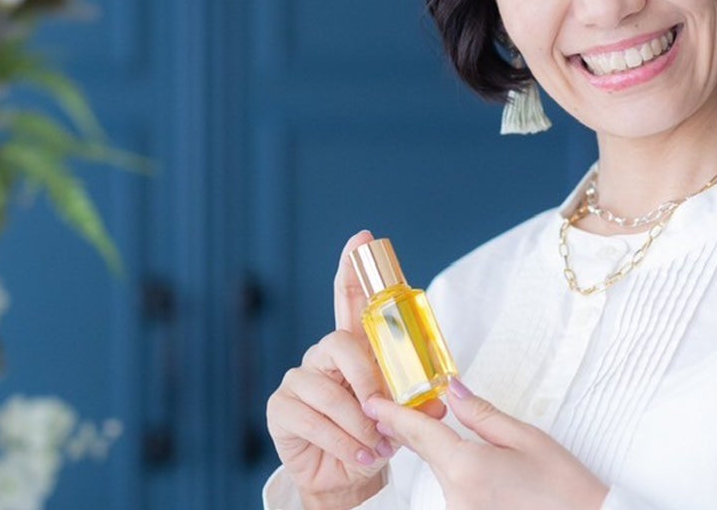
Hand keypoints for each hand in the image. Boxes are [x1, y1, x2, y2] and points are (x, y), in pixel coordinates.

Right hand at [266, 230, 446, 508]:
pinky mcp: (281, 408)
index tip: (362, 237)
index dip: (353, 268)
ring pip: (329, 391)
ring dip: (358, 424)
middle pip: (340, 343)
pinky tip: (358, 455)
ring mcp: (299, 379)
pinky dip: (342, 442)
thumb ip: (417, 404)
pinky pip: (312, 420)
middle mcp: (322, 357)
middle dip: (367, 379)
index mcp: (353, 350)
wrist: (346, 478)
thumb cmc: (374, 438)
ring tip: (376, 447)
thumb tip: (436, 402)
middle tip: (384, 410)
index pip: (350, 301)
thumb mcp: (402, 418)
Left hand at [365, 378, 607, 509]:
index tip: (372, 401)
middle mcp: (457, 495)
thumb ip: (481, 414)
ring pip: (439, 471)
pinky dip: (452, 469)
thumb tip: (452, 390)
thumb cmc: (564, 487)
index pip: (419, 434)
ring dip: (437, 450)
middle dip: (410, 428)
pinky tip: (462, 456)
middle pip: (425, 453)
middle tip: (390, 404)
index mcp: (467, 468)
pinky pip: (452, 488)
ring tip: (439, 425)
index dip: (393, 414)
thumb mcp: (525, 437)